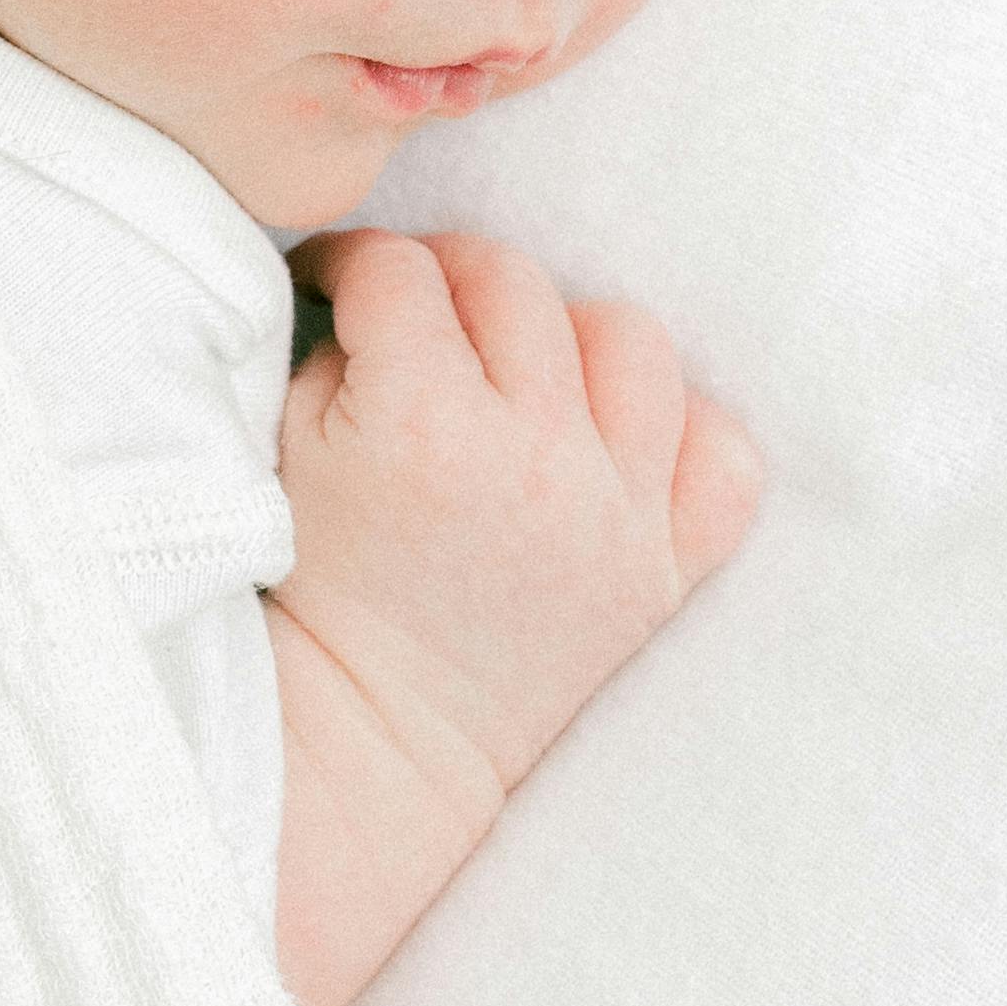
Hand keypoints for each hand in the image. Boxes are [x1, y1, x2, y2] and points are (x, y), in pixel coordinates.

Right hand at [268, 230, 763, 821]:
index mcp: (422, 426)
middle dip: (451, 279)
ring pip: (630, 341)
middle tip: (421, 314)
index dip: (356, 264)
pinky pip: (723, 459)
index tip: (341, 283)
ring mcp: (615, 516)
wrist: (372, 741)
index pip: (400, 274)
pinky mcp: (665, 571)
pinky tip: (618, 441)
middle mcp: (535, 460)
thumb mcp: (283, 453)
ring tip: (521, 368)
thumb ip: (334, 345)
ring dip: (567, 334)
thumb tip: (384, 287)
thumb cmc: (312, 592)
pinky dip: (683, 434)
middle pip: (514, 283)